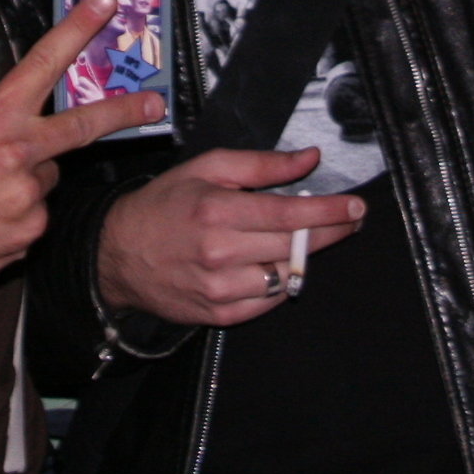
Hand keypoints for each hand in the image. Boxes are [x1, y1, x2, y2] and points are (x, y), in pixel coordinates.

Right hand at [0, 0, 166, 291]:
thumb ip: (5, 120)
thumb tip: (44, 115)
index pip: (43, 62)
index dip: (77, 29)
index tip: (106, 3)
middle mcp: (16, 150)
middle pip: (83, 125)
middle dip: (124, 112)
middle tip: (153, 104)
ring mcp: (26, 193)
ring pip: (50, 179)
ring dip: (29, 184)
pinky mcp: (31, 231)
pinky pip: (38, 215)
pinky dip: (21, 216)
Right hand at [97, 146, 365, 326]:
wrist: (117, 254)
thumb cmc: (163, 204)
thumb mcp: (207, 168)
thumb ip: (262, 164)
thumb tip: (308, 159)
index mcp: (217, 210)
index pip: (288, 214)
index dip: (329, 212)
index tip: (356, 207)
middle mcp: (220, 253)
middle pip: (294, 246)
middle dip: (331, 232)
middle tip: (352, 219)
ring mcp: (220, 288)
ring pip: (285, 277)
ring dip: (302, 258)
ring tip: (304, 240)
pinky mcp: (219, 314)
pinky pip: (268, 302)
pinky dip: (279, 282)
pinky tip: (273, 264)